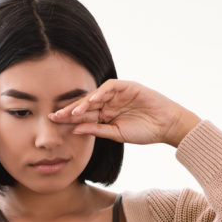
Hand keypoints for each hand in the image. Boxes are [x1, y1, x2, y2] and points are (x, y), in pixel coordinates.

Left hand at [49, 80, 200, 147]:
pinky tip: (91, 101)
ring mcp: (117, 94)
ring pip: (95, 95)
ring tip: (71, 112)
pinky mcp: (127, 86)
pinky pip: (110, 87)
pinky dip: (100, 93)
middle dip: (70, 110)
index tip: (54, 124)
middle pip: (86, 104)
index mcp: (106, 115)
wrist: (168, 126)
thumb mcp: (118, 134)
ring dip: (83, 103)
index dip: (69, 119)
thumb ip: (98, 130)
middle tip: (54, 116)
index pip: (84, 116)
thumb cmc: (146, 132)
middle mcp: (109, 103)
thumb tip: (75, 129)